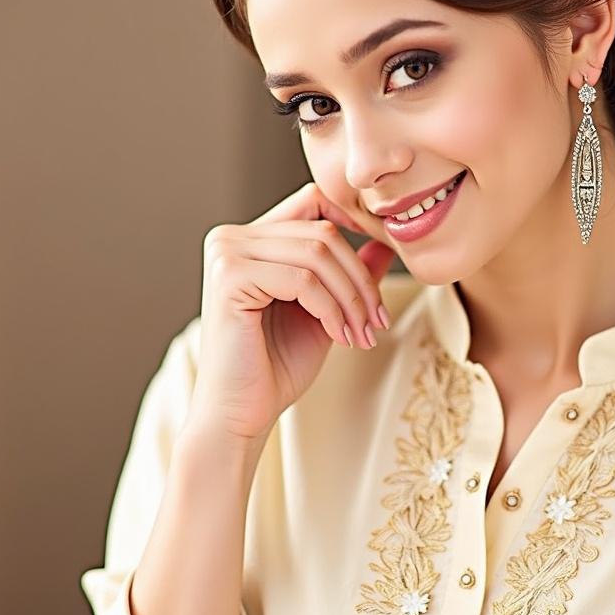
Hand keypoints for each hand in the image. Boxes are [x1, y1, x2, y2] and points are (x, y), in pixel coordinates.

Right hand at [185, 182, 398, 441]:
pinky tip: (339, 337)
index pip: (314, 200)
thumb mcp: (325, 311)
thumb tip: (385, 244)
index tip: (386, 251)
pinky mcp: (229, 277)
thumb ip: (348, 275)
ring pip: (318, 252)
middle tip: (377, 321)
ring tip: (362, 334)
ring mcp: (227, 253)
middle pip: (323, 230)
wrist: (240, 414)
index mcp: (250, 239)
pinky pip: (303, 280)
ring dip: (352, 297)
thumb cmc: (275, 367)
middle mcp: (232, 237)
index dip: (354, 219)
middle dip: (361, 278)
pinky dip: (331, 310)